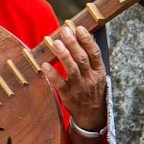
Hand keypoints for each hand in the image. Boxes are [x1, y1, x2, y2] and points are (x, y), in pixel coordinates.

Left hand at [41, 26, 107, 143]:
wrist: (92, 115)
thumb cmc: (92, 89)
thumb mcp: (98, 74)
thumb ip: (91, 58)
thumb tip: (84, 36)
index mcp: (99, 70)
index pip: (94, 53)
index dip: (87, 40)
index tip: (79, 28)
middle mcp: (90, 78)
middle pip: (82, 59)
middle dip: (73, 43)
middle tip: (64, 30)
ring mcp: (80, 87)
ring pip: (72, 70)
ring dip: (64, 55)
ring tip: (55, 43)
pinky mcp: (69, 96)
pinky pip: (60, 84)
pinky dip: (52, 75)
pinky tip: (44, 65)